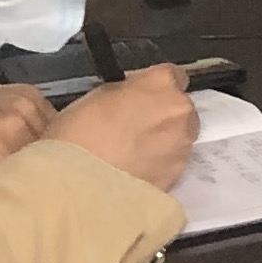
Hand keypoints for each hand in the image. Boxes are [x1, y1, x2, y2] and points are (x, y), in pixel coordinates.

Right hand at [47, 66, 198, 190]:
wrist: (79, 187)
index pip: (173, 75)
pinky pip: (172, 162)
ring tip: (131, 153)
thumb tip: (133, 95)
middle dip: (162, 115)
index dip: (155, 88)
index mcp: (161, 84)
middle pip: (180, 108)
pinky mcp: (179, 175)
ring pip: (179, 136)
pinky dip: (159, 164)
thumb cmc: (78, 136)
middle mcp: (180, 112)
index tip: (141, 97)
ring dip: (163, 140)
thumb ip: (126, 92)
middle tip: (133, 127)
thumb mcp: (95, 96)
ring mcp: (183, 145)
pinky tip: (134, 170)